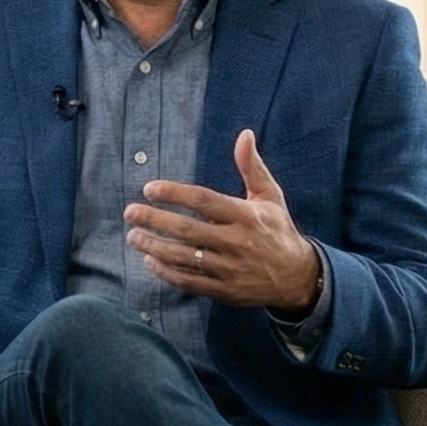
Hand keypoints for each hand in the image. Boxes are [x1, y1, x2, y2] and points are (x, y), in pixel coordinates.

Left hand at [127, 129, 321, 311]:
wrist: (296, 276)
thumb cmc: (277, 229)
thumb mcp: (270, 195)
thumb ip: (252, 166)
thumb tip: (244, 134)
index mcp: (247, 216)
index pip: (204, 201)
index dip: (175, 194)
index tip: (149, 189)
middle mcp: (238, 242)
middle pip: (189, 230)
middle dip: (156, 221)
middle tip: (130, 212)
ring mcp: (230, 269)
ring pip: (185, 258)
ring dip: (155, 247)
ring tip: (133, 237)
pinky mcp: (225, 290)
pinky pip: (191, 282)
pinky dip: (167, 273)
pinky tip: (150, 262)